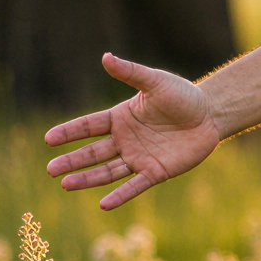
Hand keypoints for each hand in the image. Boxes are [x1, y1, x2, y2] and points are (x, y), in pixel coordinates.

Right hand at [44, 53, 221, 210]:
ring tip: (65, 184)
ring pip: (108, 171)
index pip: (89, 126)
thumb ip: (131, 73)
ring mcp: (139, 157)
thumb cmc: (183, 95)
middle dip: (72, 161)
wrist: (211, 114)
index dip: (69, 132)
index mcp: (121, 118)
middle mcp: (125, 140)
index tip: (48, 139)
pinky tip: (104, 204)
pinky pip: (135, 185)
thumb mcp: (155, 81)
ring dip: (87, 179)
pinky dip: (120, 195)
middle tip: (50, 170)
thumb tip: (106, 57)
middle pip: (93, 153)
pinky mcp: (156, 172)